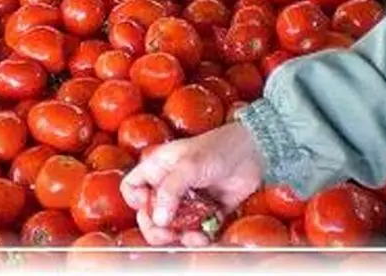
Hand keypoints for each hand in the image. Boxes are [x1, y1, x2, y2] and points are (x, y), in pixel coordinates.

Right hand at [120, 123, 264, 246]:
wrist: (252, 153)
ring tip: (194, 235)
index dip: (136, 201)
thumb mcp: (188, 166)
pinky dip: (199, 237)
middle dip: (157, 228)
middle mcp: (170, 185)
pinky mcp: (208, 211)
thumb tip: (157, 219)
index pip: (132, 187)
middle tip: (168, 234)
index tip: (148, 207)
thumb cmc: (218, 148)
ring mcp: (189, 199)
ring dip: (181, 236)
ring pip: (174, 226)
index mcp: (158, 168)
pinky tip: (205, 235)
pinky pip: (196, 230)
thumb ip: (169, 192)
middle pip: (150, 214)